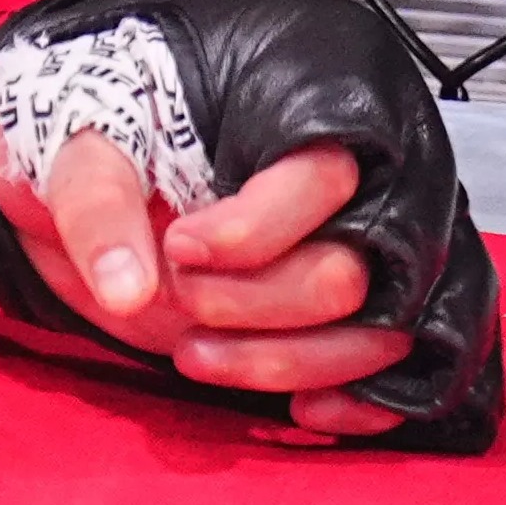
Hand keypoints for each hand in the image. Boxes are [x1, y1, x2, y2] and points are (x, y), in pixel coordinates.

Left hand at [0, 129, 418, 440]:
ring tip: (198, 352)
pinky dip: (362, 401)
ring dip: (287, 364)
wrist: (135, 149)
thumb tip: (124, 288)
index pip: (319, 178)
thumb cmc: (126, 126)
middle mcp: (371, 167)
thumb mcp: (86, 139)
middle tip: (181, 295)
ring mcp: (385, 238)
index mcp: (309, 98)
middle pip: (350, 271)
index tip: (178, 248)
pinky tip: (298, 406)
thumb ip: (97, 205)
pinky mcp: (385, 297)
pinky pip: (419, 367)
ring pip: (382, 333)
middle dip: (253, 305)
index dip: (246, 235)